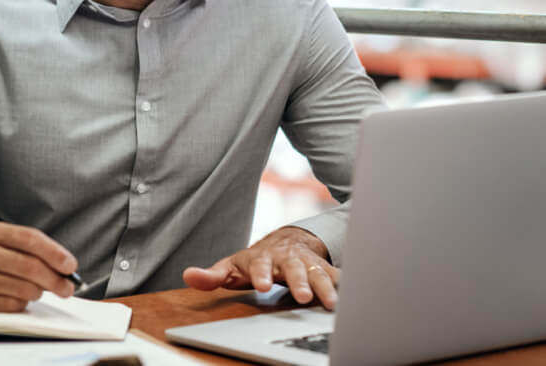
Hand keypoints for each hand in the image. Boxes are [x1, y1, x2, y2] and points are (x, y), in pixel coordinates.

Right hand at [0, 221, 77, 312]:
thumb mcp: (0, 238)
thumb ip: (29, 247)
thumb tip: (62, 265)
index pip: (30, 239)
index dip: (54, 253)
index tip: (70, 265)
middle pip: (28, 267)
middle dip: (54, 279)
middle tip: (67, 287)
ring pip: (21, 289)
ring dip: (39, 292)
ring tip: (41, 289)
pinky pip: (9, 305)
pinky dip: (22, 303)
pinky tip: (22, 297)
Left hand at [183, 226, 338, 309]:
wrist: (286, 242)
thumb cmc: (256, 260)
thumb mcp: (233, 266)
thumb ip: (212, 274)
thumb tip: (188, 276)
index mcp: (262, 258)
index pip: (260, 264)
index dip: (261, 274)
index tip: (263, 285)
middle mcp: (286, 258)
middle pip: (293, 268)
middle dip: (299, 281)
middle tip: (303, 297)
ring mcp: (306, 262)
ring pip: (318, 272)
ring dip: (325, 286)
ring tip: (333, 304)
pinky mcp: (323, 268)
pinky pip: (337, 274)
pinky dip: (346, 283)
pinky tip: (356, 294)